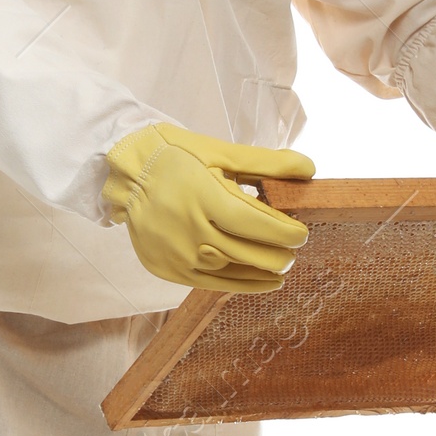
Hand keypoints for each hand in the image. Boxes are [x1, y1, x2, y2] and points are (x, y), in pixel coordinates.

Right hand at [103, 123, 314, 292]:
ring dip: (264, 269)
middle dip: (281, 253)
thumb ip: (267, 162)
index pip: (257, 224)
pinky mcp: (170, 270)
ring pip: (235, 271)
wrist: (126, 175)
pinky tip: (264, 281)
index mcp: (204, 196)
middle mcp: (190, 230)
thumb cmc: (175, 156)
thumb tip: (309, 168)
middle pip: (250, 253)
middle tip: (293, 247)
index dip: (286, 233)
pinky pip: (214, 284)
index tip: (301, 233)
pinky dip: (244, 284)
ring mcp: (179, 254)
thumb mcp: (220, 151)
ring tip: (281, 264)